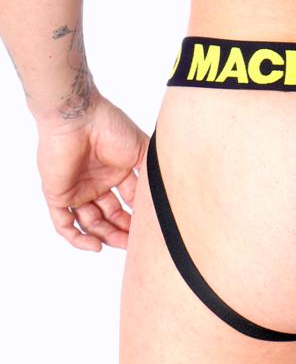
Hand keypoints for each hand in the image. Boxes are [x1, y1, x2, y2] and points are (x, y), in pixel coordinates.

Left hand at [36, 93, 149, 250]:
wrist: (78, 117)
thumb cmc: (110, 127)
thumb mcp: (143, 151)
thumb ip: (153, 173)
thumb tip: (168, 195)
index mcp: (116, 173)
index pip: (129, 202)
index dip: (140, 217)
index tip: (153, 230)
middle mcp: (96, 183)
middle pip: (111, 216)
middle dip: (124, 231)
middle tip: (138, 243)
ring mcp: (76, 190)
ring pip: (90, 223)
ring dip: (105, 237)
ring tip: (122, 245)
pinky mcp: (58, 194)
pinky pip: (64, 223)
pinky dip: (78, 238)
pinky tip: (95, 246)